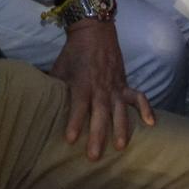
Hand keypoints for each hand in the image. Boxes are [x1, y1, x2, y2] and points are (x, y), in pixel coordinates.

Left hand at [50, 19, 153, 159]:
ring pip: (119, 110)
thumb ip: (53, 87)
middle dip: (97, 135)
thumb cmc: (73, 53)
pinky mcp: (125, 83)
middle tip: (94, 156)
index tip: (71, 139)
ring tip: (120, 147)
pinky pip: (138, 96)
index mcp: (82, 83)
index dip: (74, 122)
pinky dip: (146, 108)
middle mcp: (100, 87)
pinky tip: (151, 123)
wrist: (94, 31)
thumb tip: (37, 103)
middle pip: (100, 114)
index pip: (78, 106)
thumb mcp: (59, 68)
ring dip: (121, 128)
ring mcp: (115, 86)